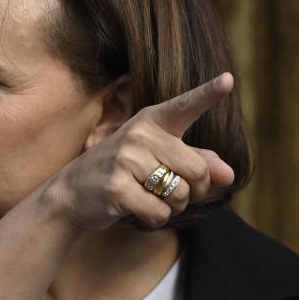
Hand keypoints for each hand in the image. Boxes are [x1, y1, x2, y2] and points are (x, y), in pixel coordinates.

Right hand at [44, 73, 236, 230]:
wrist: (68, 194)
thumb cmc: (120, 175)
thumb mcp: (156, 160)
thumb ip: (196, 162)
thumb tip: (230, 175)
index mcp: (150, 122)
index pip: (184, 107)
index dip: (208, 94)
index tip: (228, 80)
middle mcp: (138, 136)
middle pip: (198, 170)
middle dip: (194, 191)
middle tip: (171, 193)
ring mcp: (125, 161)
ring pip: (180, 194)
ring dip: (172, 207)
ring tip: (148, 199)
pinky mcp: (116, 188)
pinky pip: (159, 212)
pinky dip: (154, 219)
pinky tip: (136, 211)